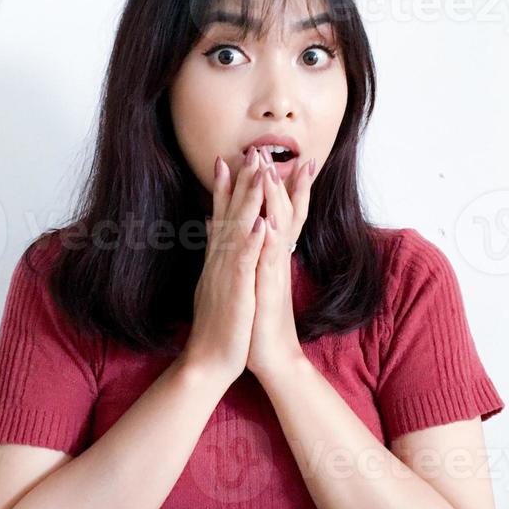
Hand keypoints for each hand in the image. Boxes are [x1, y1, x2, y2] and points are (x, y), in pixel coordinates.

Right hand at [180, 145, 268, 383]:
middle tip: (250, 151)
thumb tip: (209, 229)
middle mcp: (219, 262)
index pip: (220, 217)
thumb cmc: (218, 326)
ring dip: (248, 200)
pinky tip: (262, 223)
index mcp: (218, 261)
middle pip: (230, 215)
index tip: (226, 160)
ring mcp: (227, 275)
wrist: (209, 361)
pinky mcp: (237, 292)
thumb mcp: (214, 286)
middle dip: (241, 182)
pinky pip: (244, 263)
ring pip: (238, 230)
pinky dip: (252, 241)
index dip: (224, 188)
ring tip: (259, 173)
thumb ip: (213, 256)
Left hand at [246, 146, 317, 380]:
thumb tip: (229, 227)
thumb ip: (245, 252)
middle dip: (275, 181)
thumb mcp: (248, 280)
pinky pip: (271, 260)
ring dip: (274, 200)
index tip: (261, 158)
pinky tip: (268, 220)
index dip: (267, 186)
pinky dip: (270, 239)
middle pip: (279, 212)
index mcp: (267, 255)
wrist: (270, 357)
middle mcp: (274, 259)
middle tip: (268, 150)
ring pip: (277, 229)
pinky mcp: (270, 290)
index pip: (270, 212)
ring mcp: (273, 272)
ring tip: (270, 172)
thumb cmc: (256, 320)